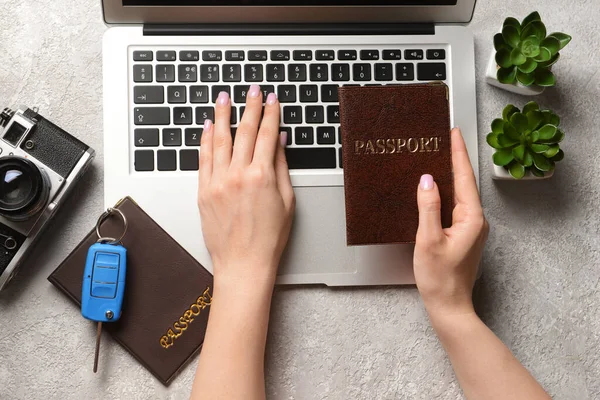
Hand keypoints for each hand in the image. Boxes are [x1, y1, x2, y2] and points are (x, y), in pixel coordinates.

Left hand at [197, 85, 294, 284]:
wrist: (243, 263)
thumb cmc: (268, 238)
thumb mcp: (286, 201)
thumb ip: (282, 167)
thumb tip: (280, 143)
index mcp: (262, 176)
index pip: (267, 135)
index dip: (271, 114)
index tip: (272, 100)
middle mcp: (238, 175)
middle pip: (245, 131)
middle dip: (250, 107)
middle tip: (251, 90)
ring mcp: (218, 182)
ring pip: (219, 139)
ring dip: (222, 116)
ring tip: (224, 98)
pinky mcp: (204, 191)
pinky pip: (203, 158)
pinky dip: (205, 139)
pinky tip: (207, 127)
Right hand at [413, 128, 488, 318]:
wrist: (448, 304)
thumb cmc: (440, 277)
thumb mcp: (428, 239)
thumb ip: (428, 207)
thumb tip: (427, 180)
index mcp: (471, 218)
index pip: (463, 178)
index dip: (458, 154)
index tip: (453, 133)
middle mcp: (476, 220)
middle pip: (464, 183)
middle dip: (454, 160)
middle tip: (444, 138)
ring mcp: (471, 227)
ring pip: (459, 194)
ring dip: (450, 175)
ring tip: (439, 156)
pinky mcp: (463, 234)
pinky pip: (455, 205)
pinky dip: (446, 192)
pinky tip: (435, 187)